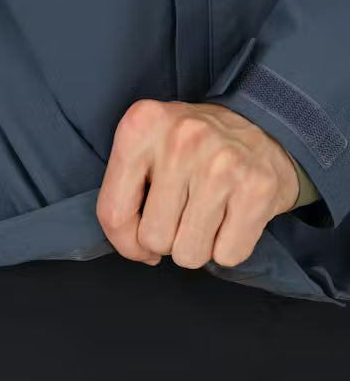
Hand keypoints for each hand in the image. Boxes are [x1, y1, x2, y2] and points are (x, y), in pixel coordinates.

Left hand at [97, 100, 299, 267]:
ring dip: (198, 246)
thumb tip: (138, 250)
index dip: (126, 242)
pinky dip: (229, 248)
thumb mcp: (147, 149)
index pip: (113, 214)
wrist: (267, 125)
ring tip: (209, 215)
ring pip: (189, 254)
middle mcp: (181, 140)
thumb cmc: (196, 148)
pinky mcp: (257, 187)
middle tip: (185, 213)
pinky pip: (228, 255)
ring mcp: (222, 164)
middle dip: (168, 240)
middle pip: (154, 238)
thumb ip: (124, 194)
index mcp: (141, 127)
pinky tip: (233, 217)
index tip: (140, 242)